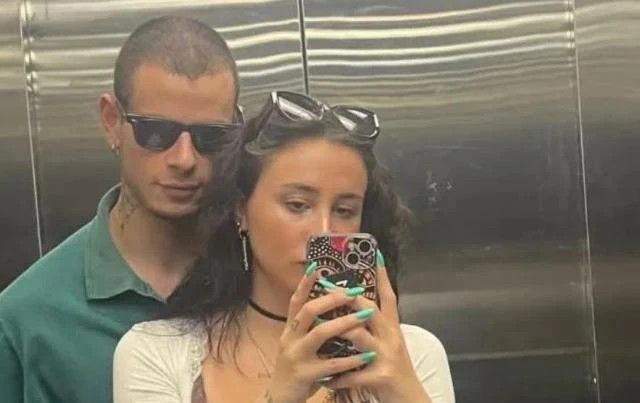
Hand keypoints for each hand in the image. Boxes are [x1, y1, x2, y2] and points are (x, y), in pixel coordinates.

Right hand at [262, 266, 377, 402]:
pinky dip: (350, 358)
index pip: (296, 301)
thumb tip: (329, 305)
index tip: (317, 266)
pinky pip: (330, 364)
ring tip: (365, 315)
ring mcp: (296, 356)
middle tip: (353, 291)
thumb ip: (310, 327)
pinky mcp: (305, 374)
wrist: (281, 398)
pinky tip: (366, 355)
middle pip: (308, 312)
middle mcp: (290, 339)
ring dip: (344, 323)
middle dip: (331, 299)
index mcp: (290, 329)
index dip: (306, 283)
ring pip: (320, 333)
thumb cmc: (297, 368)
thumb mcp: (298, 344)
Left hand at [326, 252, 431, 402]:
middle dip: (348, 298)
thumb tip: (356, 309)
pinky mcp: (381, 376)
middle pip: (369, 310)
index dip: (382, 276)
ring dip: (336, 332)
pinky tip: (325, 379)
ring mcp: (386, 356)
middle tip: (329, 288)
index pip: (388, 297)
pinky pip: (353, 372)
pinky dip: (337, 376)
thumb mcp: (387, 344)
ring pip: (358, 336)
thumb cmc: (392, 370)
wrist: (409, 399)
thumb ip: (375, 327)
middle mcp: (391, 337)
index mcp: (392, 328)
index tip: (376, 255)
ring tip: (318, 329)